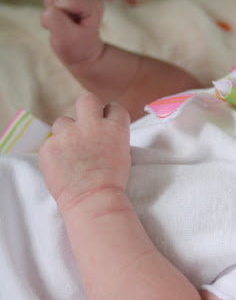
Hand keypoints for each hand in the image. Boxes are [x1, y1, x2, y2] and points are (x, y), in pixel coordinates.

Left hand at [39, 93, 130, 212]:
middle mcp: (92, 125)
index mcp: (115, 128)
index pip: (114, 107)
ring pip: (63, 121)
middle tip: (86, 124)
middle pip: (87, 99)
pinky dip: (56, 152)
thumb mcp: (122, 153)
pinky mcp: (49, 145)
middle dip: (88, 108)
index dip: (110, 116)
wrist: (93, 200)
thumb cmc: (112, 182)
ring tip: (71, 153)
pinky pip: (51, 142)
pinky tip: (63, 166)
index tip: (107, 124)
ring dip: (67, 133)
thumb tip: (101, 131)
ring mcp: (68, 134)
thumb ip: (111, 136)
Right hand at [41, 0, 104, 66]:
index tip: (65, 25)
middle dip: (54, 4)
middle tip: (62, 20)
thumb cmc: (75, 47)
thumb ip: (56, 21)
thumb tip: (50, 7)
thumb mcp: (65, 39)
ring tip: (61, 15)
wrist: (82, 50)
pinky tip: (60, 6)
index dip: (56, 10)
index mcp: (93, 6)